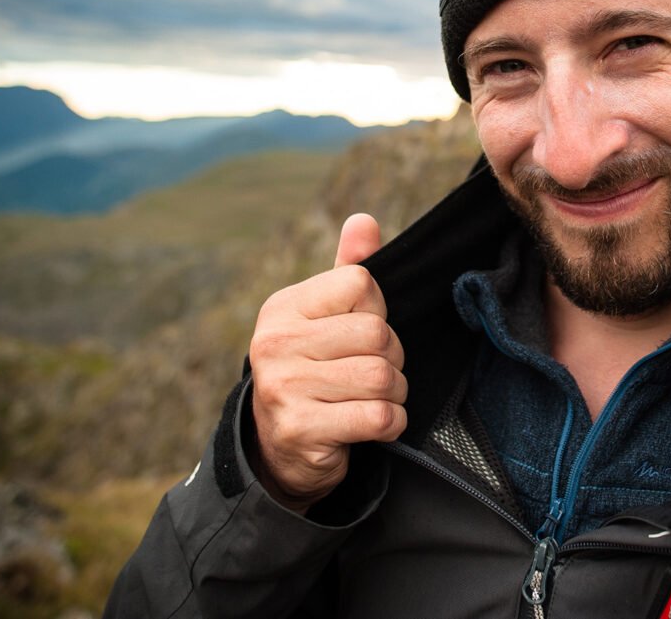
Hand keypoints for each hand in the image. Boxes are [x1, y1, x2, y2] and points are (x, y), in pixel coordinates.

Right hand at [248, 213, 406, 511]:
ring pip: (382, 376)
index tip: (361, 334)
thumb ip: (349, 270)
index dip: (378, 311)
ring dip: (394, 393)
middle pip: (377, 333)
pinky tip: (374, 425)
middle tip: (374, 373)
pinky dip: (391, 423)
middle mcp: (276, 343)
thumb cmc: (315, 371)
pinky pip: (378, 417)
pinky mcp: (301, 429)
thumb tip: (364, 221)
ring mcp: (284, 387)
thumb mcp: (325, 318)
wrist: (280, 449)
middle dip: (393, 358)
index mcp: (285, 307)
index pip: (360, 283)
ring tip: (373, 399)